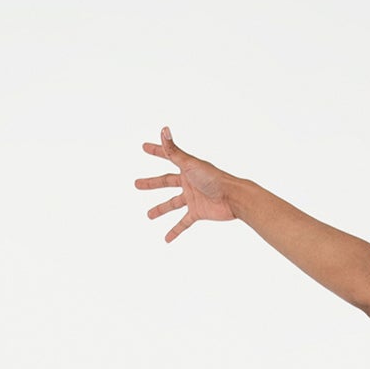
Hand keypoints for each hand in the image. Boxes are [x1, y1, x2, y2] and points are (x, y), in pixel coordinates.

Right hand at [135, 126, 237, 241]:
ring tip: (149, 215)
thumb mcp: (189, 164)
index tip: (144, 147)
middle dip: (152, 183)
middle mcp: (189, 182)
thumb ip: (174, 150)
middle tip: (137, 185)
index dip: (156, 151)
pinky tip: (167, 238)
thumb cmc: (214, 178)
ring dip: (161, 209)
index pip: (168, 156)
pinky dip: (175, 230)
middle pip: (166, 182)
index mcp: (187, 168)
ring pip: (173, 204)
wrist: (233, 198)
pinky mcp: (198, 212)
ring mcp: (193, 198)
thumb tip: (163, 129)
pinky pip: (184, 223)